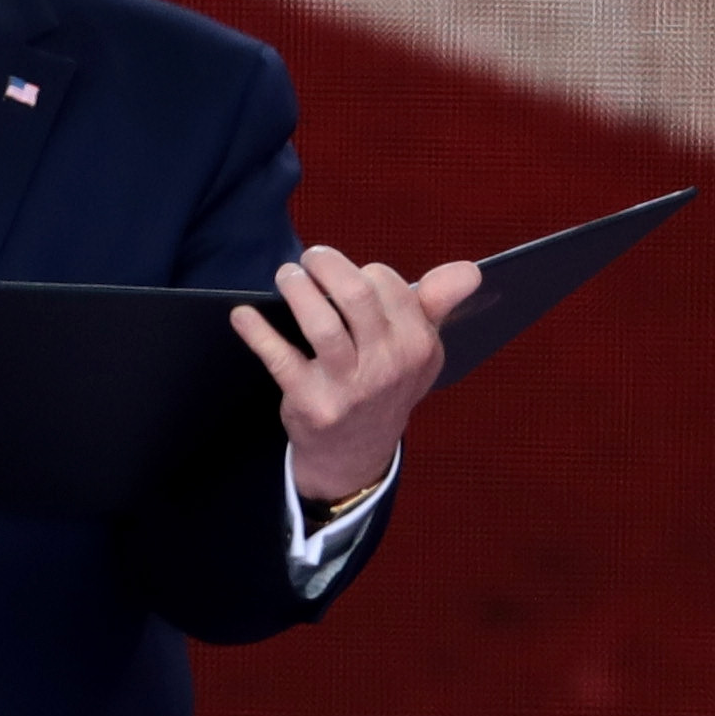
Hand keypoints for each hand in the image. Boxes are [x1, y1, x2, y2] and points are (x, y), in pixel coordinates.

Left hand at [228, 239, 481, 509]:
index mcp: (418, 346)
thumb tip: (471, 272)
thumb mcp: (418, 350)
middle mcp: (388, 367)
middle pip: (356, 296)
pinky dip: (257, 332)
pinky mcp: (312, 404)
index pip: (387, 284)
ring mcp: (350, 388)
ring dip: (296, 289)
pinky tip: (243, 315)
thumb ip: (437, 304)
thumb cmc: (385, 384)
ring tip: (286, 277)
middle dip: (326, 266)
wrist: (356, 456)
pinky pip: (280, 358)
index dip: (362, 271)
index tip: (347, 277)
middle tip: (309, 260)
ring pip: (320, 323)